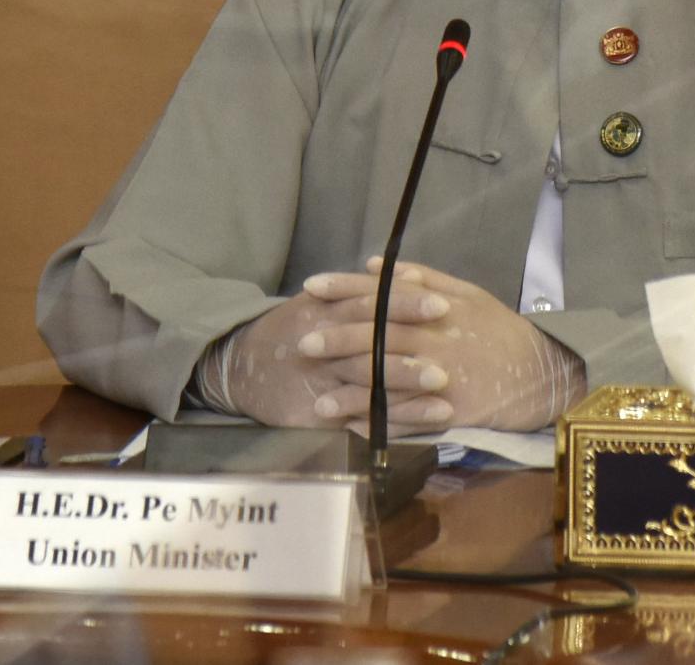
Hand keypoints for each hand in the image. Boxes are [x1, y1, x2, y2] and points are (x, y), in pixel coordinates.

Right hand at [197, 281, 455, 429]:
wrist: (241, 368)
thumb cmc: (291, 328)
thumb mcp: (318, 301)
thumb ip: (357, 289)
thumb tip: (404, 274)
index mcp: (325, 311)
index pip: (370, 304)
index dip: (405, 304)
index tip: (442, 303)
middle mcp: (323, 345)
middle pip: (371, 347)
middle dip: (411, 351)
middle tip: (453, 352)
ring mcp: (320, 382)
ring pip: (368, 385)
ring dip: (408, 388)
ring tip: (447, 388)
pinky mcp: (317, 416)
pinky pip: (361, 418)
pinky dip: (395, 420)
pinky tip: (427, 419)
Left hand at [300, 259, 585, 432]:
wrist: (542, 372)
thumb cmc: (500, 330)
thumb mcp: (468, 293)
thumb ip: (423, 278)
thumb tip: (379, 265)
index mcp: (437, 306)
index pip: (382, 292)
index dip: (345, 288)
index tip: (311, 286)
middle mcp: (435, 338)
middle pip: (378, 336)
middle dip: (337, 338)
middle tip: (302, 342)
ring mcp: (442, 376)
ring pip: (388, 381)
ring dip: (349, 391)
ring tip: (316, 398)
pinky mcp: (451, 409)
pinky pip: (407, 417)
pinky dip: (378, 422)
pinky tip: (352, 428)